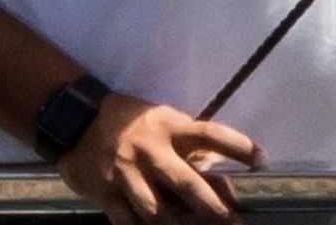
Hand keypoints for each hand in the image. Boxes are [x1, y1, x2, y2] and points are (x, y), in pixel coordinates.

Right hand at [55, 92, 259, 224]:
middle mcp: (149, 150)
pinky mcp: (106, 194)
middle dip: (212, 207)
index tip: (261, 159)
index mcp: (166, 126)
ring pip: (157, 211)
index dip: (235, 146)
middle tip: (234, 222)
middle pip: (185, 182)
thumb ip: (188, 146)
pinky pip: (128, 223)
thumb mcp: (160, 121)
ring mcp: (126, 174)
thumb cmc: (128, 120)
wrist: (74, 120)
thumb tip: (222, 175)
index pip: (208, 133)